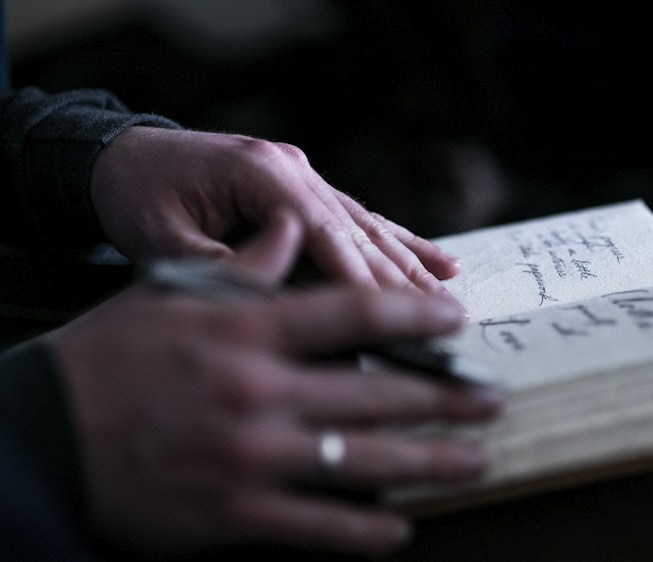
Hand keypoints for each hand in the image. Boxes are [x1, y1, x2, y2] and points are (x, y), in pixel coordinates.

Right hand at [46, 212, 499, 555]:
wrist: (42, 436)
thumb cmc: (108, 360)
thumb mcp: (171, 296)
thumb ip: (244, 268)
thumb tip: (292, 230)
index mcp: (247, 330)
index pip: (355, 314)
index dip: (418, 317)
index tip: (459, 324)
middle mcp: (261, 391)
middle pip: (380, 392)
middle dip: (448, 398)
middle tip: (495, 399)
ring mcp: (252, 456)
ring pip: (365, 460)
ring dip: (432, 463)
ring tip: (478, 462)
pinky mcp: (236, 513)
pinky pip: (318, 527)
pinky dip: (365, 531)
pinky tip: (400, 530)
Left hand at [89, 126, 461, 296]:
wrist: (118, 157)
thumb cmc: (135, 196)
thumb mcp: (163, 240)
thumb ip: (223, 270)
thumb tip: (279, 313)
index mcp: (259, 172)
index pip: (323, 233)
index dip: (360, 279)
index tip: (394, 321)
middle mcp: (292, 168)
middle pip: (358, 229)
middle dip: (402, 278)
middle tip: (443, 319)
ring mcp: (304, 174)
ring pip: (369, 225)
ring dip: (411, 264)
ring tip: (450, 298)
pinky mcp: (307, 187)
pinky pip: (361, 217)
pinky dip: (401, 241)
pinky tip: (440, 260)